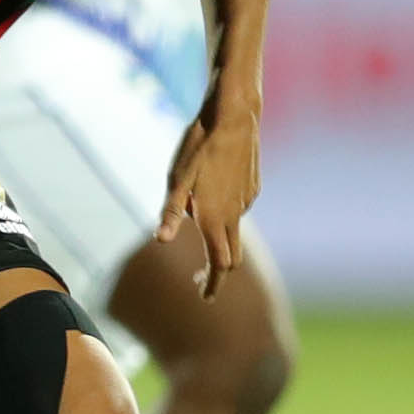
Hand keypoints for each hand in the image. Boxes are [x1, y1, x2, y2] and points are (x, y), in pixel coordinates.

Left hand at [156, 101, 261, 297]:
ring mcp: (247, 201)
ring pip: (234, 228)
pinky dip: (226, 210)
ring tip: (197, 208)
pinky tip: (213, 186)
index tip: (205, 297)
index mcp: (214, 218)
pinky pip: (239, 207)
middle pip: (231, 256)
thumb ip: (170, 213)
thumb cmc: (198, 146)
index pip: (218, 264)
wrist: (233, 116)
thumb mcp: (176, 180)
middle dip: (218, 271)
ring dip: (218, 233)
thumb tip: (160, 241)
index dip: (212, 284)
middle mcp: (235, 214)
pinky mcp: (253, 187)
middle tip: (201, 278)